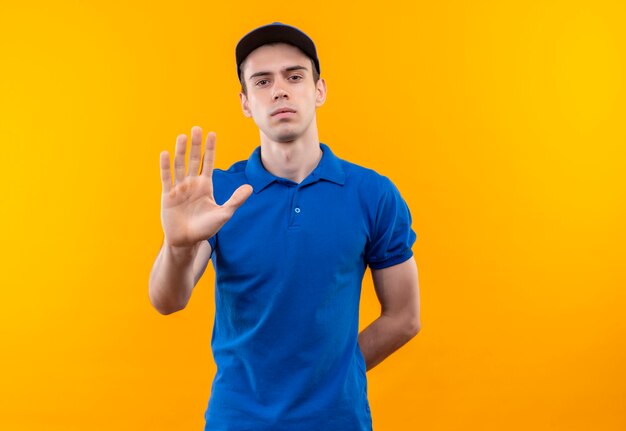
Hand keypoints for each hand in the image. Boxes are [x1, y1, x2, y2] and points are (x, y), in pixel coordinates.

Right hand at [160, 126, 252, 247]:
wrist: (187, 241)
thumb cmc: (206, 229)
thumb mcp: (224, 214)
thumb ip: (235, 200)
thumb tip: (250, 187)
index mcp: (205, 186)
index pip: (208, 163)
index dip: (210, 149)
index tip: (212, 134)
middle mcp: (192, 184)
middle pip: (193, 160)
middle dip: (195, 145)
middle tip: (197, 128)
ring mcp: (179, 188)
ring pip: (180, 165)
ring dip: (180, 151)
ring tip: (183, 136)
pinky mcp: (167, 195)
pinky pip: (166, 178)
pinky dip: (165, 166)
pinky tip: (165, 153)